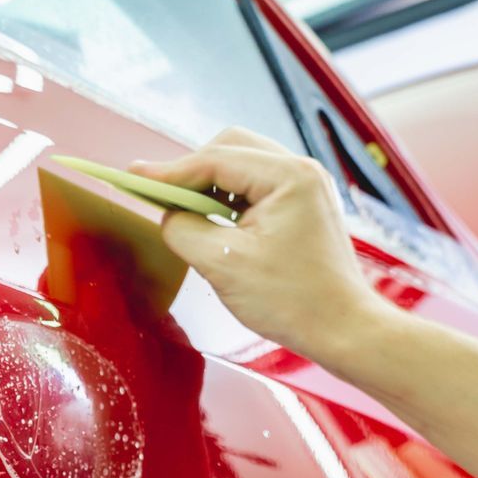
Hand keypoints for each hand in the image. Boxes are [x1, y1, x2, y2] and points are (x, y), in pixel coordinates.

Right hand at [130, 128, 378, 359]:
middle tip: (160, 196)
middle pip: (230, 148)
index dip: (170, 171)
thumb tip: (167, 215)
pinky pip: (257, 187)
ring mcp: (305, 187)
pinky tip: (215, 222)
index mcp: (288, 176)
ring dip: (210, 184)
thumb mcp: (223, 265)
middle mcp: (301, 171)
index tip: (135, 178)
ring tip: (186, 211)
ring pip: (243, 166)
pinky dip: (229, 198)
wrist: (342, 329)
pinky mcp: (303, 206)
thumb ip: (184, 230)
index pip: (215, 160)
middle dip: (192, 171)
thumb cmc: (293, 301)